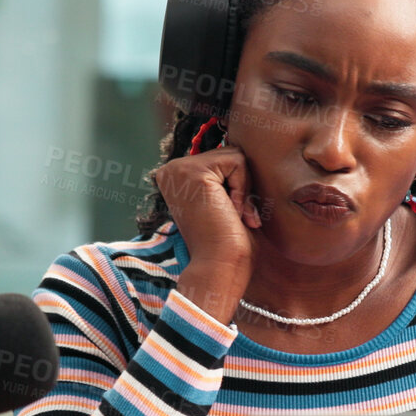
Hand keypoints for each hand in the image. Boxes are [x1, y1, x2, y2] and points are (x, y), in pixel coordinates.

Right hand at [152, 143, 261, 319]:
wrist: (220, 267)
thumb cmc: (228, 243)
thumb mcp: (225, 200)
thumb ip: (226, 175)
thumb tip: (241, 148)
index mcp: (176, 177)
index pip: (223, 159)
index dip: (236, 187)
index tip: (228, 216)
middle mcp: (172, 170)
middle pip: (230, 153)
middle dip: (241, 186)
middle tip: (232, 217)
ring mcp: (179, 169)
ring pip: (235, 155)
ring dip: (243, 189)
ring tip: (231, 215)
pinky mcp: (194, 172)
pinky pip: (238, 161)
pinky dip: (243, 189)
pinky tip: (231, 211)